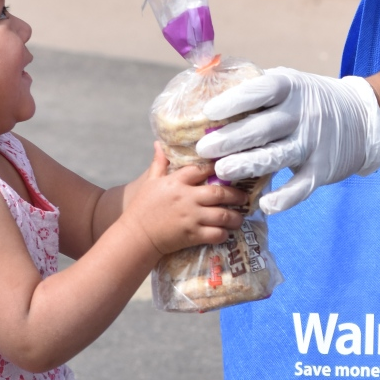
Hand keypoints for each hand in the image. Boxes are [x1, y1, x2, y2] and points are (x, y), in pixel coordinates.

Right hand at [125, 143, 246, 254]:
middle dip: (235, 195)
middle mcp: (186, 198)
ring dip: (235, 217)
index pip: (201, 170)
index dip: (216, 169)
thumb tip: (158, 143)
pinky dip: (224, 234)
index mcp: (176, 182)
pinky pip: (215, 234)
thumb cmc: (142, 208)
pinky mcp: (192, 235)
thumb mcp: (150, 182)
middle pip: (218, 193)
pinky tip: (226, 233)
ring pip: (222, 215)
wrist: (136, 236)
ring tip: (240, 217)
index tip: (227, 170)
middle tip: (244, 197)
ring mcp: (191, 217)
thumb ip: (159, 163)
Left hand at [195, 68, 379, 213]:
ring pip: (277, 157)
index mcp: (291, 88)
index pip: (262, 91)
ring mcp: (313, 143)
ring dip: (249, 165)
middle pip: (263, 127)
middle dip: (231, 139)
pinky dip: (285, 198)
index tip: (209, 112)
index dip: (235, 101)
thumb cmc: (311, 100)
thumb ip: (257, 89)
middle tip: (204, 149)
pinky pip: (301, 186)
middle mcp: (303, 115)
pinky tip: (265, 205)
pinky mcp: (322, 169)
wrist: (362, 118)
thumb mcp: (291, 83)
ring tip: (222, 171)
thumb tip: (207, 86)